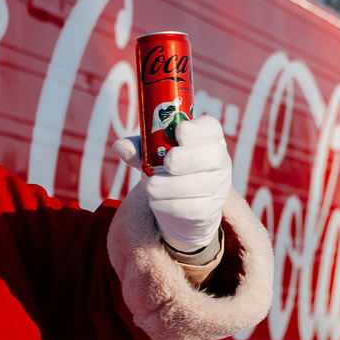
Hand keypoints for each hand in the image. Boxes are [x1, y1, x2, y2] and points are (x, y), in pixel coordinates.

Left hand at [113, 115, 231, 252]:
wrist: (180, 207)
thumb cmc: (167, 170)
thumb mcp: (153, 155)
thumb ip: (140, 148)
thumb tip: (120, 145)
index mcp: (207, 139)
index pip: (210, 128)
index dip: (196, 129)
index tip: (179, 131)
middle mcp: (220, 161)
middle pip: (213, 156)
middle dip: (187, 158)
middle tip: (168, 162)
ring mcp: (217, 188)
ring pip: (196, 185)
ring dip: (165, 185)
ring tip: (151, 184)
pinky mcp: (208, 211)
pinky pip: (187, 208)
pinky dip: (165, 204)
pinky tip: (156, 200)